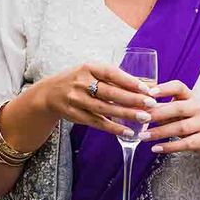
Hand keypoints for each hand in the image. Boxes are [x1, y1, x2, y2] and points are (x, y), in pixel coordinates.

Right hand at [37, 63, 157, 139]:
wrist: (48, 94)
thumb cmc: (79, 80)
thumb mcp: (91, 71)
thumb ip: (113, 77)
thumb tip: (145, 85)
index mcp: (88, 67)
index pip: (111, 73)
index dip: (129, 81)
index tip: (146, 88)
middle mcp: (81, 83)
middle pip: (110, 92)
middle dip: (132, 99)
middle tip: (151, 103)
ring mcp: (76, 100)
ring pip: (105, 109)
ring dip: (127, 114)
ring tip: (145, 117)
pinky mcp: (75, 115)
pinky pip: (97, 123)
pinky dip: (114, 128)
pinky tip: (128, 132)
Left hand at [140, 80, 199, 156]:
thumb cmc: (190, 118)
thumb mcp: (179, 108)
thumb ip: (161, 105)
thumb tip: (137, 102)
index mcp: (189, 96)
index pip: (179, 87)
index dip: (165, 89)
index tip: (150, 93)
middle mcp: (197, 108)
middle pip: (178, 108)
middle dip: (158, 113)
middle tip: (141, 118)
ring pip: (180, 127)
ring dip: (160, 132)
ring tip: (143, 136)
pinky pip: (185, 143)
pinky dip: (169, 147)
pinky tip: (155, 148)